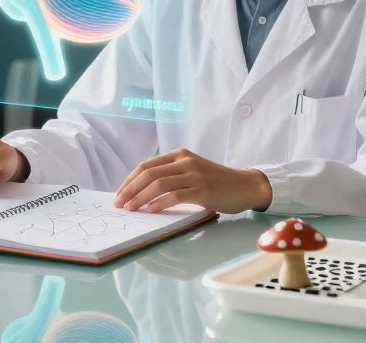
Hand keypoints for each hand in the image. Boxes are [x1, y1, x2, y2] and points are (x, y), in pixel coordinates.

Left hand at [113, 147, 271, 213]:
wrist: (246, 186)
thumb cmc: (217, 182)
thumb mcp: (192, 171)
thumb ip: (172, 175)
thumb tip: (142, 192)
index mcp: (179, 154)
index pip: (146, 165)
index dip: (129, 180)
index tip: (119, 193)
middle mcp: (185, 161)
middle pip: (148, 173)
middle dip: (130, 189)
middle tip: (119, 204)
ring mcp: (194, 174)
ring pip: (158, 184)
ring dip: (140, 197)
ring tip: (130, 209)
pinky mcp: (203, 190)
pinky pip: (175, 195)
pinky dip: (159, 203)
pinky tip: (150, 211)